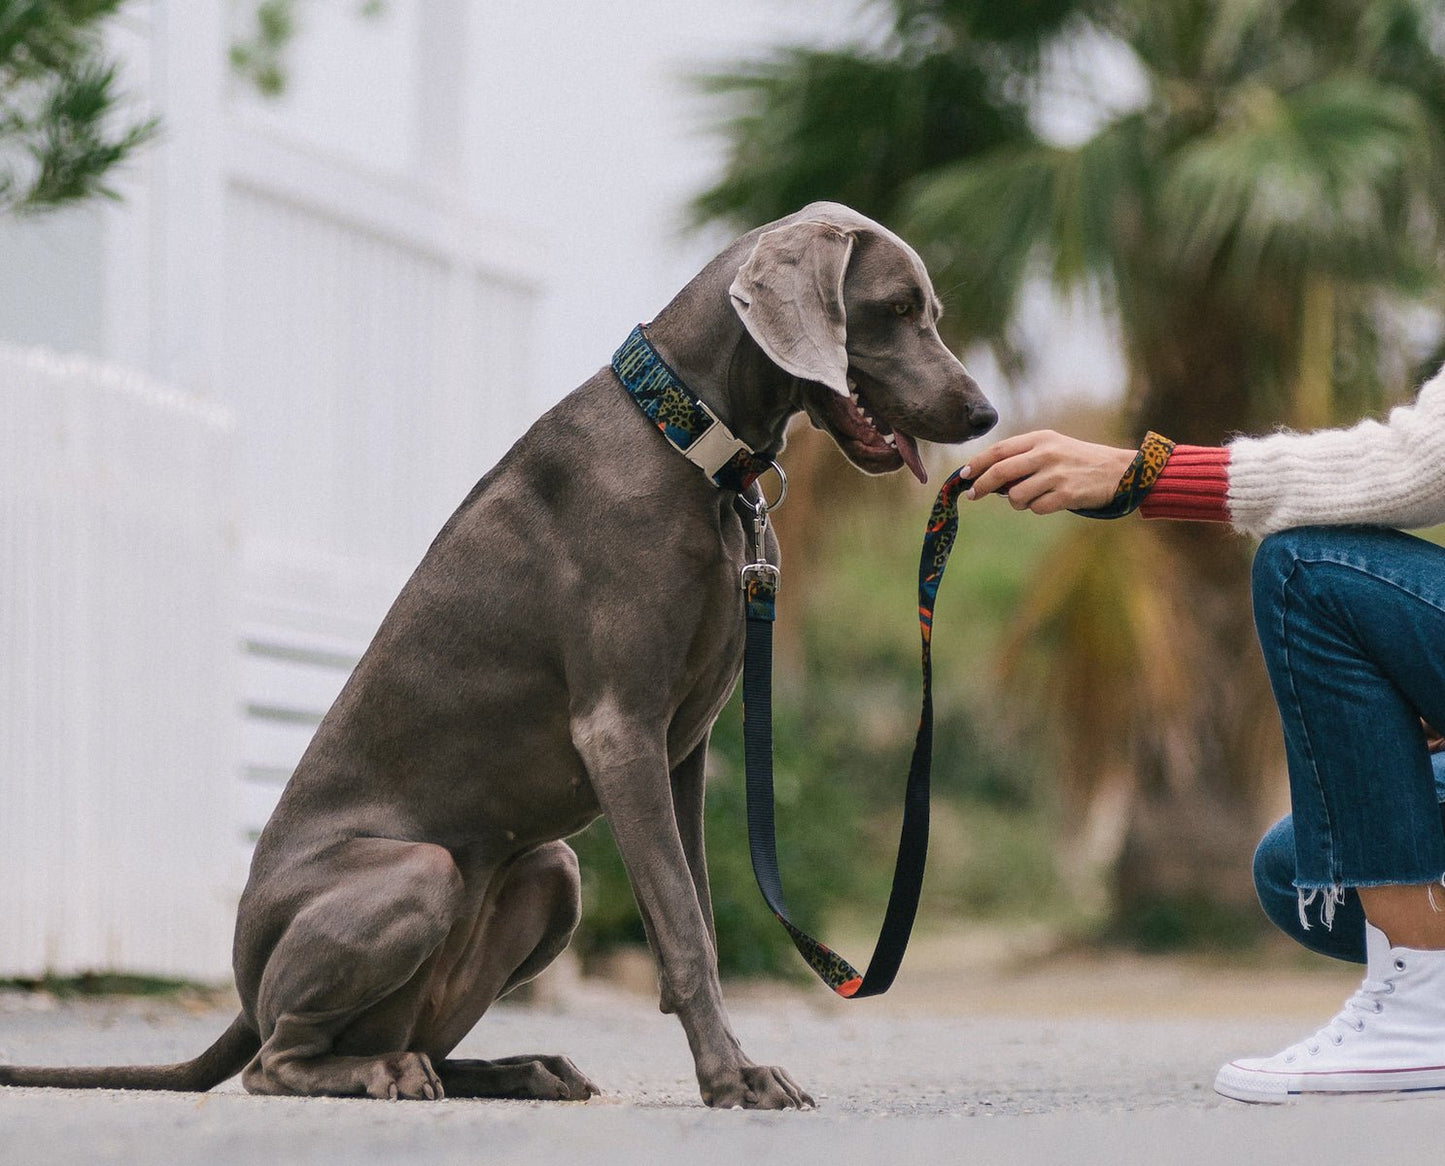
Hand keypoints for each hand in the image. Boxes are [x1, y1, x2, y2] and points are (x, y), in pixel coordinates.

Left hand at [962, 430, 1136, 514]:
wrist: (1119, 470)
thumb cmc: (1078, 461)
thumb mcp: (1052, 448)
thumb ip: (1023, 458)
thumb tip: (989, 478)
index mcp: (1040, 439)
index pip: (999, 450)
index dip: (977, 463)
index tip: (963, 474)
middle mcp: (1047, 454)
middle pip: (1000, 471)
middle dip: (981, 485)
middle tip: (973, 495)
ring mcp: (1057, 474)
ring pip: (1016, 496)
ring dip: (1017, 502)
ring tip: (1031, 498)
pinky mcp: (1067, 494)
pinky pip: (1036, 508)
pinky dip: (1037, 508)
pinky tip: (1050, 502)